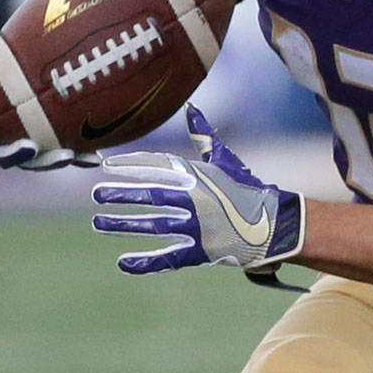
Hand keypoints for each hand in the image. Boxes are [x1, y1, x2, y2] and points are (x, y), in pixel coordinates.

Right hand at [0, 38, 101, 170]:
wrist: (45, 83)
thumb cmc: (13, 71)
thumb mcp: (0, 60)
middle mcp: (1, 143)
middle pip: (3, 157)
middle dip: (14, 155)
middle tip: (30, 146)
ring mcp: (29, 153)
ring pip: (36, 163)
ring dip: (49, 162)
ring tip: (67, 154)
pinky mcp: (55, 154)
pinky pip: (66, 159)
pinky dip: (79, 158)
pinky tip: (93, 156)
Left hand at [90, 104, 305, 274]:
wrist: (275, 223)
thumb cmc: (247, 189)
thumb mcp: (225, 160)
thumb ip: (204, 136)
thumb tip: (191, 109)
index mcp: (199, 175)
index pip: (157, 167)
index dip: (130, 165)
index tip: (107, 165)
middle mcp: (197, 199)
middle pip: (152, 195)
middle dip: (122, 194)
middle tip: (97, 194)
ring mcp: (199, 226)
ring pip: (154, 225)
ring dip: (124, 224)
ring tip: (99, 223)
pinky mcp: (203, 251)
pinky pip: (169, 257)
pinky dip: (146, 262)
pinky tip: (123, 263)